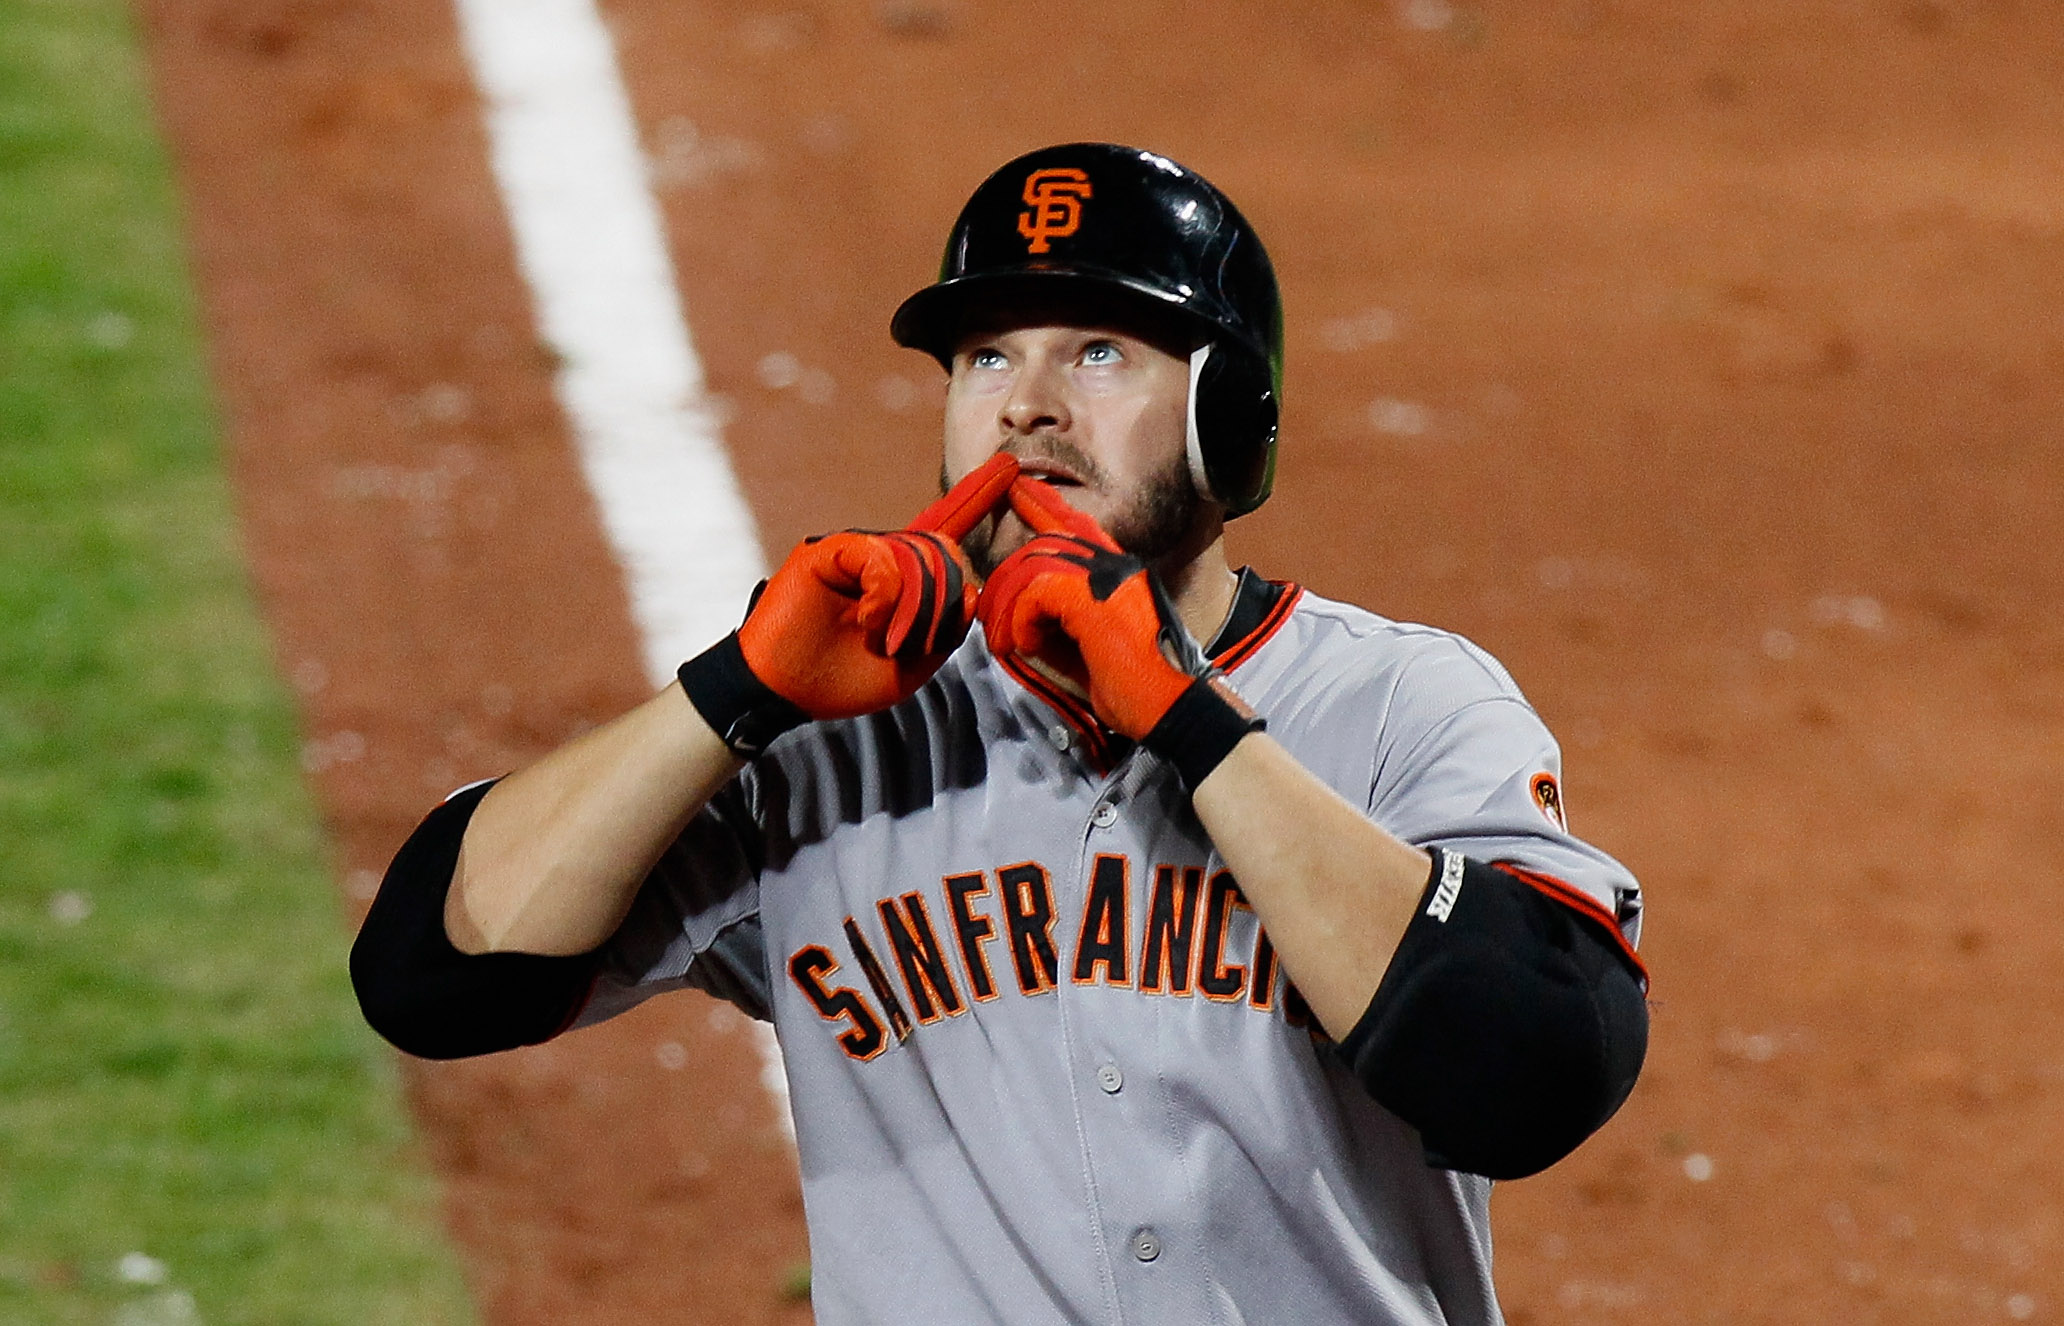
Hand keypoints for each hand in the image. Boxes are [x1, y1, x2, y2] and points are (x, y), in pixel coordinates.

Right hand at [737, 451, 1019, 719]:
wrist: (787, 694)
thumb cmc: (843, 680)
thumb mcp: (913, 666)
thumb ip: (948, 630)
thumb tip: (971, 590)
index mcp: (904, 580)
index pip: (946, 527)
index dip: (977, 496)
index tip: (1012, 468)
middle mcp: (882, 556)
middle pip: (942, 554)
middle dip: (940, 606)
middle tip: (908, 646)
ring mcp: (854, 550)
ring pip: (917, 556)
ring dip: (912, 609)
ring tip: (883, 641)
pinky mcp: (827, 551)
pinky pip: (881, 556)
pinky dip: (885, 595)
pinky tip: (869, 620)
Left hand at [979, 476, 1238, 744]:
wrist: (1172, 708)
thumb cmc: (1135, 690)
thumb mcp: (1086, 650)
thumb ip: (1056, 628)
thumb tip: (1018, 623)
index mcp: (1120, 572)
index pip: (1077, 524)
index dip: (1044, 503)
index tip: (1018, 489)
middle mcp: (1115, 564)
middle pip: (1045, 542)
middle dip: (1007, 576)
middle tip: (991, 614)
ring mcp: (1106, 576)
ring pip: (1032, 564)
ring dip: (1009, 606)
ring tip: (1008, 641)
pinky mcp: (1092, 597)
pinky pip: (1034, 592)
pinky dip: (1021, 622)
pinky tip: (1029, 646)